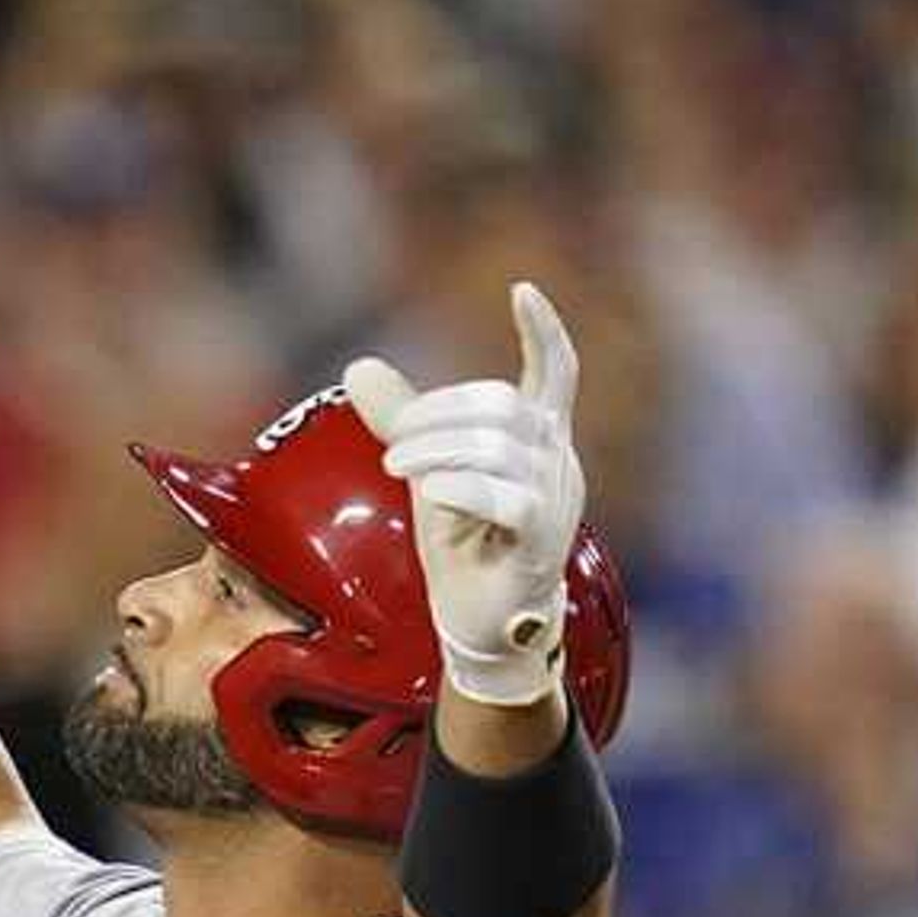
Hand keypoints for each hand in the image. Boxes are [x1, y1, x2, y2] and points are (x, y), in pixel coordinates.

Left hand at [343, 282, 587, 707]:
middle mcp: (557, 463)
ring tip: (396, 464)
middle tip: (393, 442)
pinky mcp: (540, 543)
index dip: (544, 332)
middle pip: (505, 406)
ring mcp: (556, 502)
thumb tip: (359, 366)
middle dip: (441, 412)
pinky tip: (428, 492)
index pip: (556, 372)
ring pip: (500, 448)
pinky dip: (458, 487)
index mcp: (540, 439)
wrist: (484, 626)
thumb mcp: (430, 470)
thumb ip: (403, 420)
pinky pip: (506, 498)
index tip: (522, 290)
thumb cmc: (465, 545)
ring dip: (436, 449)